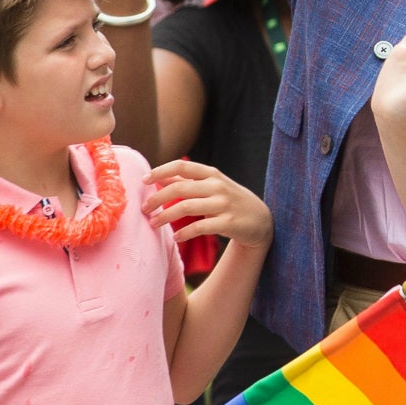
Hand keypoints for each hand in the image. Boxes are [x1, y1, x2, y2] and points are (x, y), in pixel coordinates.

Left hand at [144, 161, 272, 249]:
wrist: (261, 220)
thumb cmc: (230, 201)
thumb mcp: (213, 186)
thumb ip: (188, 182)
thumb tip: (159, 178)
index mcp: (212, 174)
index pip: (181, 166)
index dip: (160, 171)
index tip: (144, 180)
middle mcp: (217, 186)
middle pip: (179, 188)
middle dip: (157, 199)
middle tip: (144, 209)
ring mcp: (223, 204)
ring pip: (186, 207)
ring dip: (165, 217)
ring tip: (153, 224)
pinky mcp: (228, 222)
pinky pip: (199, 227)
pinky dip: (184, 233)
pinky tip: (176, 238)